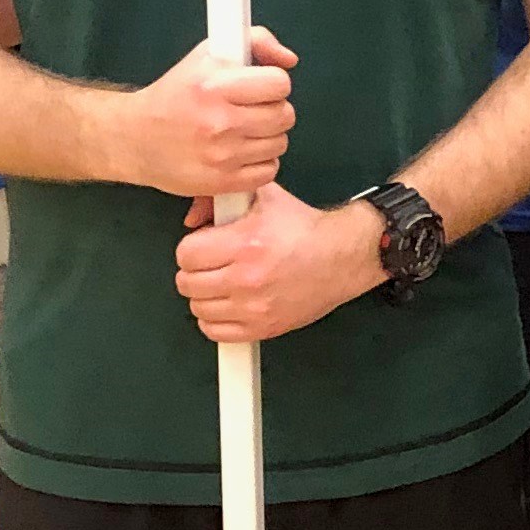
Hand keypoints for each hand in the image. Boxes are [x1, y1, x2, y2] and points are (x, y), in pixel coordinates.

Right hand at [120, 26, 297, 198]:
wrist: (135, 138)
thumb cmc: (174, 95)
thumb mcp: (207, 54)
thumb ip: (255, 42)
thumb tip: (288, 59)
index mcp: (215, 86)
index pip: (279, 84)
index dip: (273, 83)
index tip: (260, 87)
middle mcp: (219, 121)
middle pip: (284, 115)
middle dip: (272, 110)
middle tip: (251, 110)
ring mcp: (222, 156)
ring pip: (280, 143)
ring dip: (267, 137)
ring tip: (242, 130)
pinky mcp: (222, 182)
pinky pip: (268, 171)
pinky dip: (260, 162)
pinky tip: (240, 152)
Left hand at [175, 179, 384, 344]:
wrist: (343, 257)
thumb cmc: (305, 229)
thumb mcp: (263, 198)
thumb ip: (220, 200)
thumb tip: (193, 217)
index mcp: (246, 244)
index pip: (186, 254)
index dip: (192, 247)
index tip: (204, 246)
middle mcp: (248, 278)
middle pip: (187, 283)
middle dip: (196, 270)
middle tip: (212, 264)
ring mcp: (255, 308)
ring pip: (198, 308)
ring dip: (205, 295)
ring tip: (223, 282)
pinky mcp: (263, 327)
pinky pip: (215, 332)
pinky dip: (215, 319)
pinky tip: (229, 304)